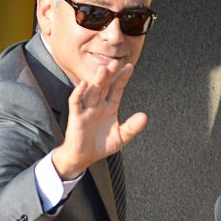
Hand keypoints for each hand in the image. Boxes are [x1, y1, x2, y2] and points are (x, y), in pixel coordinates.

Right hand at [52, 62, 147, 179]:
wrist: (83, 157)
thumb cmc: (101, 145)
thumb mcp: (121, 137)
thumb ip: (132, 127)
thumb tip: (144, 116)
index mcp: (109, 107)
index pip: (117, 89)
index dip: (123, 78)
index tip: (129, 67)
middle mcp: (98, 105)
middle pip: (104, 86)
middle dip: (110, 75)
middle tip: (115, 62)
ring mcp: (87, 110)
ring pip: (92, 91)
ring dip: (97, 80)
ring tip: (103, 69)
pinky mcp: (76, 117)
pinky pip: (76, 102)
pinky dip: (78, 93)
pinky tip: (83, 84)